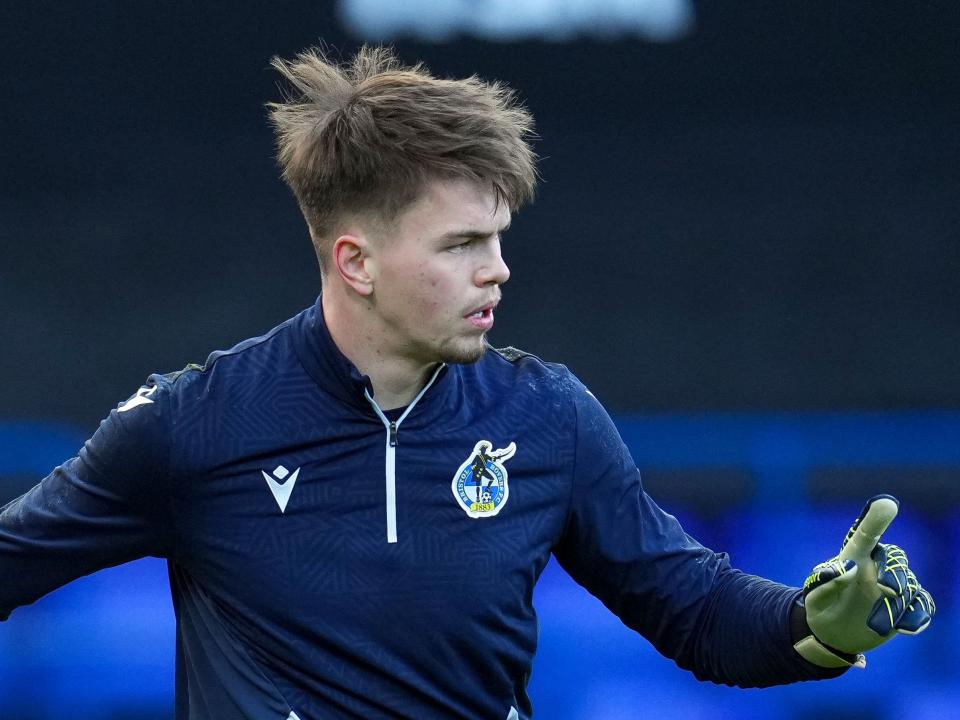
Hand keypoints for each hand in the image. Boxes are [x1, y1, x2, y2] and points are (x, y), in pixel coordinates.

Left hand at [794, 495, 934, 668]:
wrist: (833, 636)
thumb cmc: (821, 609)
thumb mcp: (815, 598)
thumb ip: (828, 582)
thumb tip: (850, 568)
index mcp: (853, 559)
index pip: (866, 535)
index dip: (875, 519)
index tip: (887, 504)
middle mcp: (876, 568)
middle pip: (896, 558)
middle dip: (894, 572)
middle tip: (886, 589)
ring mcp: (893, 588)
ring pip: (909, 586)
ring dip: (897, 605)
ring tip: (877, 622)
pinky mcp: (906, 607)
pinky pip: (922, 605)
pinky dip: (917, 615)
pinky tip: (905, 627)